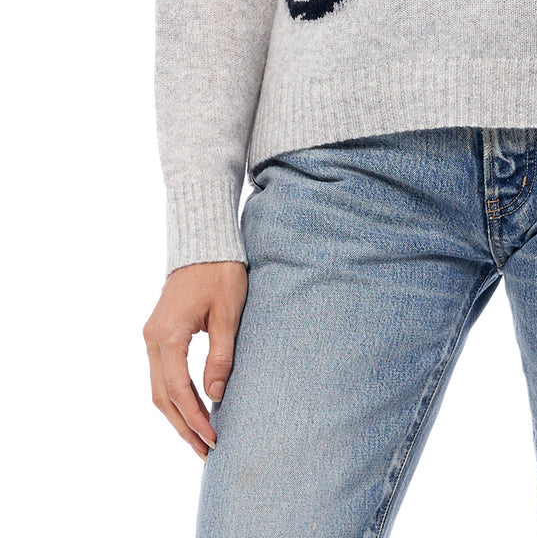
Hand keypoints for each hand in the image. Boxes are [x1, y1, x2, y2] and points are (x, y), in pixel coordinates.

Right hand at [143, 260, 248, 460]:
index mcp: (168, 335)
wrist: (204, 241)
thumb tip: (216, 395)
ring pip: (159, 389)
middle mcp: (153, 339)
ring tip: (200, 439)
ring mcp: (152, 336)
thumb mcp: (228, 311)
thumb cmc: (220, 271)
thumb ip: (221, 353)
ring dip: (178, 416)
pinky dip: (175, 397)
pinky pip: (162, 375)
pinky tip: (193, 410)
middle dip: (184, 427)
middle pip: (163, 397)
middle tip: (207, 452)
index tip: (215, 440)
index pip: (179, 391)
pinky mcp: (158, 333)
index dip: (196, 419)